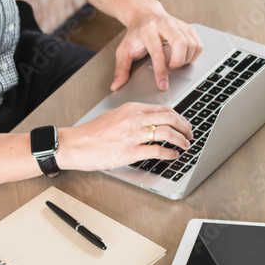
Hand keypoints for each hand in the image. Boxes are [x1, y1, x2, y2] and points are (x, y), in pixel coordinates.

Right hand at [55, 102, 193, 170]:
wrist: (75, 144)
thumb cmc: (93, 133)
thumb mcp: (116, 116)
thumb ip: (134, 117)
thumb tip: (154, 122)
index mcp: (131, 109)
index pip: (163, 109)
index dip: (179, 117)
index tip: (184, 124)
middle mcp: (134, 119)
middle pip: (170, 118)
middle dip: (185, 127)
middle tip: (190, 134)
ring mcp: (132, 135)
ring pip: (166, 133)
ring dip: (181, 140)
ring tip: (185, 145)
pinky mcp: (129, 151)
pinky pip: (157, 150)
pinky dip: (170, 153)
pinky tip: (173, 155)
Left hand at [111, 8, 203, 90]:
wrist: (144, 15)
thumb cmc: (136, 34)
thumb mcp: (124, 50)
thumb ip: (121, 69)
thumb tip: (116, 86)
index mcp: (148, 30)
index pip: (158, 52)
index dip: (161, 71)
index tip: (163, 85)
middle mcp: (165, 24)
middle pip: (181, 44)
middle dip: (178, 61)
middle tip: (171, 67)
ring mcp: (178, 24)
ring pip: (192, 45)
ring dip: (186, 59)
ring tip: (175, 62)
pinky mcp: (188, 27)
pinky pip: (198, 44)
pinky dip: (193, 55)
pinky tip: (183, 57)